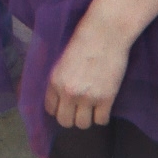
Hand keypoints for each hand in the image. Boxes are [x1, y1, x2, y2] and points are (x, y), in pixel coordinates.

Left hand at [44, 12, 132, 130]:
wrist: (105, 33)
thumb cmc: (83, 40)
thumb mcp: (62, 60)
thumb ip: (59, 79)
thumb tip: (59, 96)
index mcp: (54, 81)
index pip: (50, 109)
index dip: (58, 108)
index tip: (65, 105)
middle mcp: (68, 92)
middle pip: (65, 121)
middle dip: (71, 117)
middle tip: (78, 109)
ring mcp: (87, 97)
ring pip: (83, 125)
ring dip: (87, 118)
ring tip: (91, 108)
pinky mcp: (106, 98)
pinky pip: (101, 120)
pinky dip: (102, 116)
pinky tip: (103, 106)